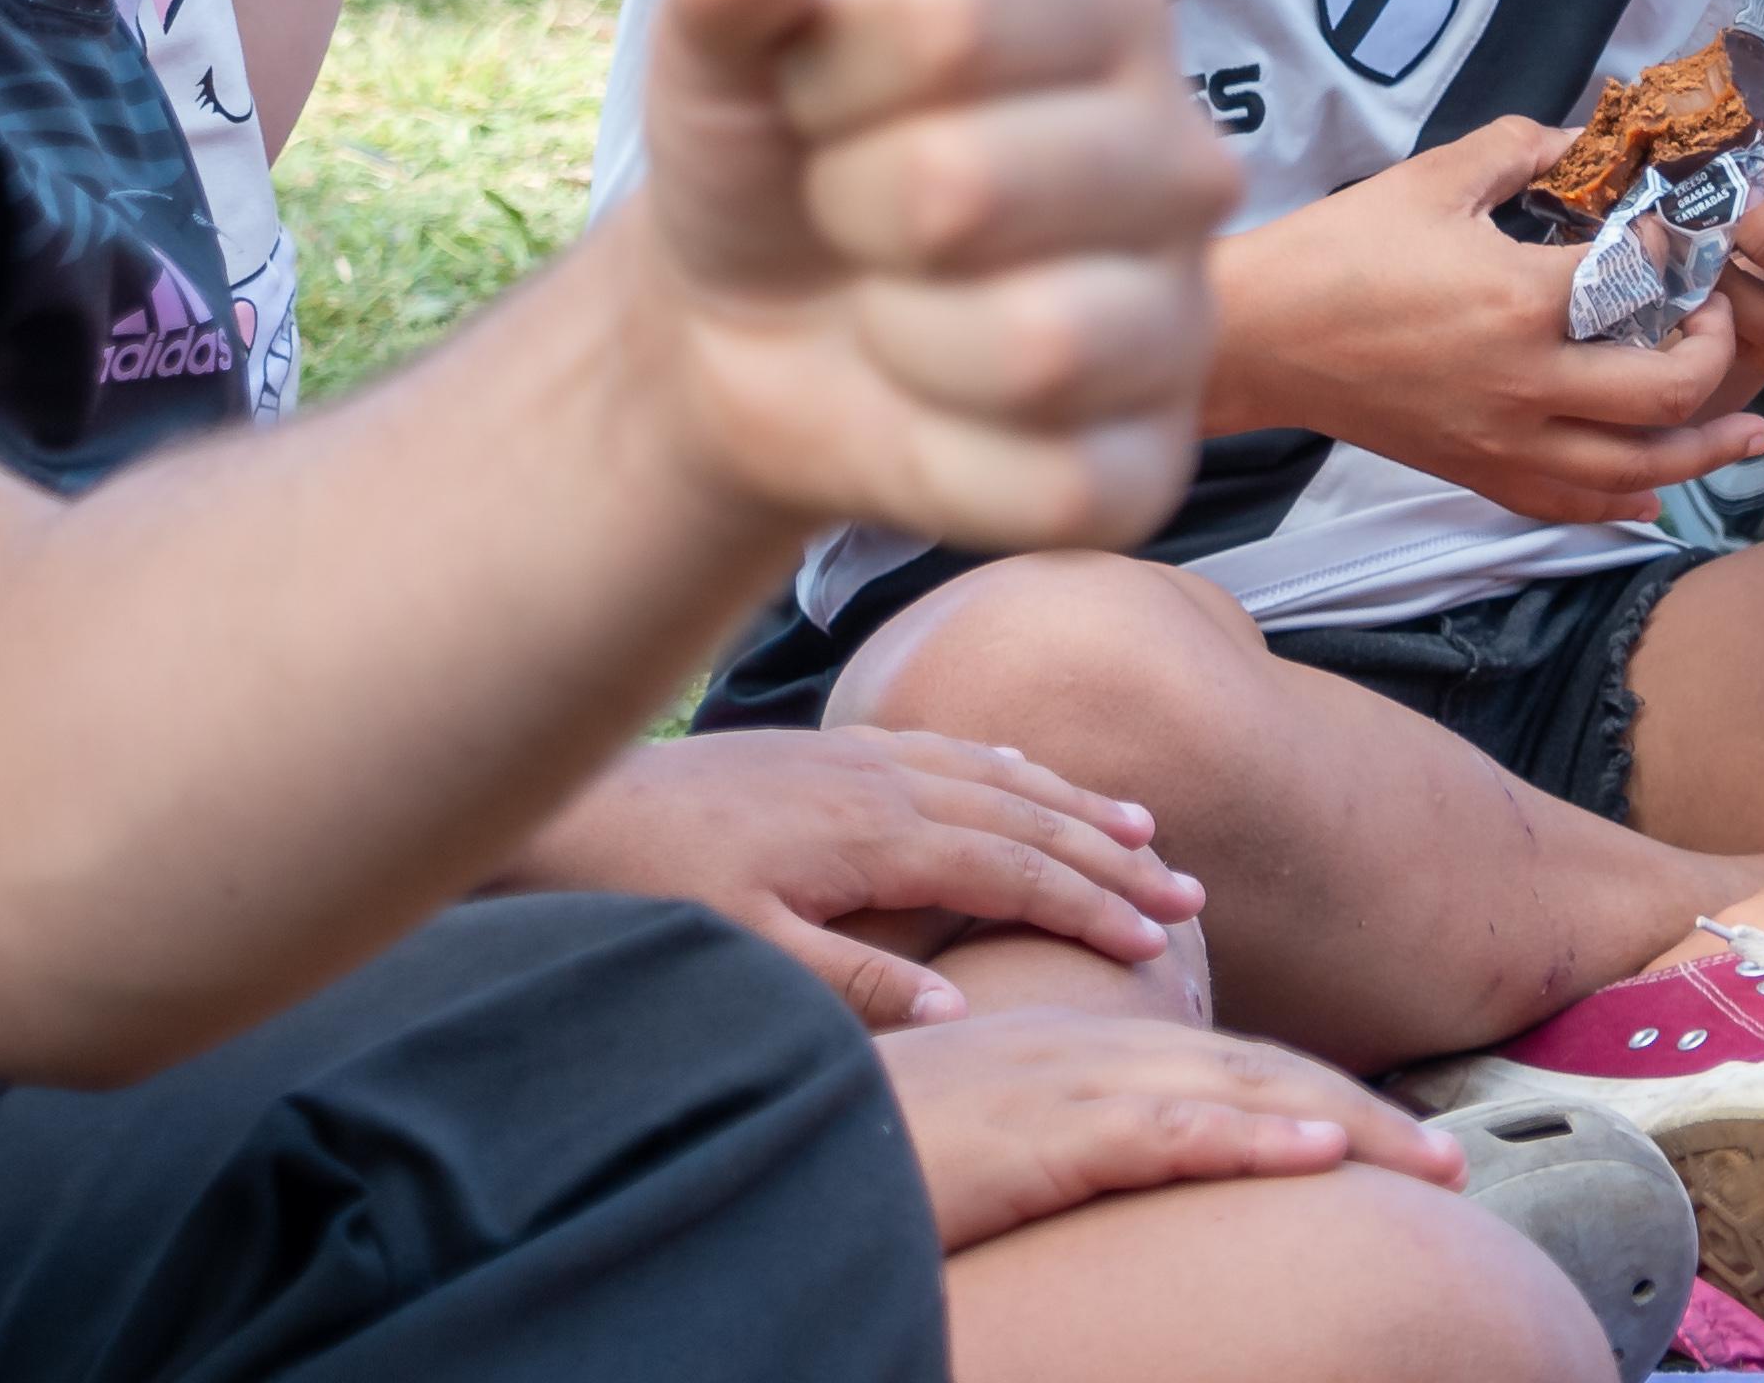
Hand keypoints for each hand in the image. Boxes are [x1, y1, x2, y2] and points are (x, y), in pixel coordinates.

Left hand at [508, 728, 1202, 1027]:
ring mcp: (857, 758)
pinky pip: (945, 748)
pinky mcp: (830, 751)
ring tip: (1145, 829)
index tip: (1157, 941)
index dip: (1090, 906)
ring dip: (1073, 803)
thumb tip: (965, 1013)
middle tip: (1189, 892)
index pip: (1012, 869)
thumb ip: (859, 981)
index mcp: (874, 835)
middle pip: (1024, 816)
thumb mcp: (752, 955)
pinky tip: (1030, 770)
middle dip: (1111, 855)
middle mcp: (880, 781)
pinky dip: (1006, 763)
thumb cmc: (656, 888)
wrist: (574, 809)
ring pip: (995, 774)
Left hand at [621, 0, 1237, 552]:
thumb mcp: (723, 58)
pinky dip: (943, 458)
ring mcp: (1184, 317)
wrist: (750, 329)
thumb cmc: (780, 162)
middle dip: (852, 211)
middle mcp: (1182, 155)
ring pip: (1034, 348)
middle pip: (971, 187)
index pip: (954, 18)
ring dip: (899, 337)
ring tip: (889, 309)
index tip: (816, 101)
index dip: (832, 75)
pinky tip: (928, 411)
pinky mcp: (1156, 465)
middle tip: (851, 217)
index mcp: (1109, 13)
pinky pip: (1051, 485)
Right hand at [877, 1008, 1463, 1253]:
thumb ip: (1040, 1131)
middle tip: (1451, 1160)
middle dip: (1361, 1115)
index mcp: (1070, 1046)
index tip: (1380, 1142)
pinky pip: (1171, 1133)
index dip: (1308, 1100)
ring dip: (1348, 1130)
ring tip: (1436, 1166)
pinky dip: (1253, 1142)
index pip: (1218, 1068)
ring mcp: (1068, 1086)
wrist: (772, 1137)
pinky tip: (1322, 1160)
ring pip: (1239, 1098)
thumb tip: (1100, 1165)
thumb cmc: (858, 1151)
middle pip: (1252, 1074)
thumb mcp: (970, 1133)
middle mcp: (1084, 1049)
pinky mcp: (1044, 1135)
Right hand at [1211, 121, 1763, 528]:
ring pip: (1636, 470)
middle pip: (1665, 394)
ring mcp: (1502, 441)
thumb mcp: (1434, 178)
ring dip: (1704, 452)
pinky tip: (1656, 491)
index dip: (1681, 259)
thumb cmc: (1340, 250)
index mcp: (1520, 301)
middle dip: (1715, 356)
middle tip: (1715, 318)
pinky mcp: (1476, 472)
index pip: (1643, 288)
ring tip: (1752, 432)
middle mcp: (1525, 385)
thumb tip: (1586, 137)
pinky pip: (1568, 504)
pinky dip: (1622, 502)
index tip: (1683, 235)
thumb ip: (1522, 149)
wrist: (1259, 335)